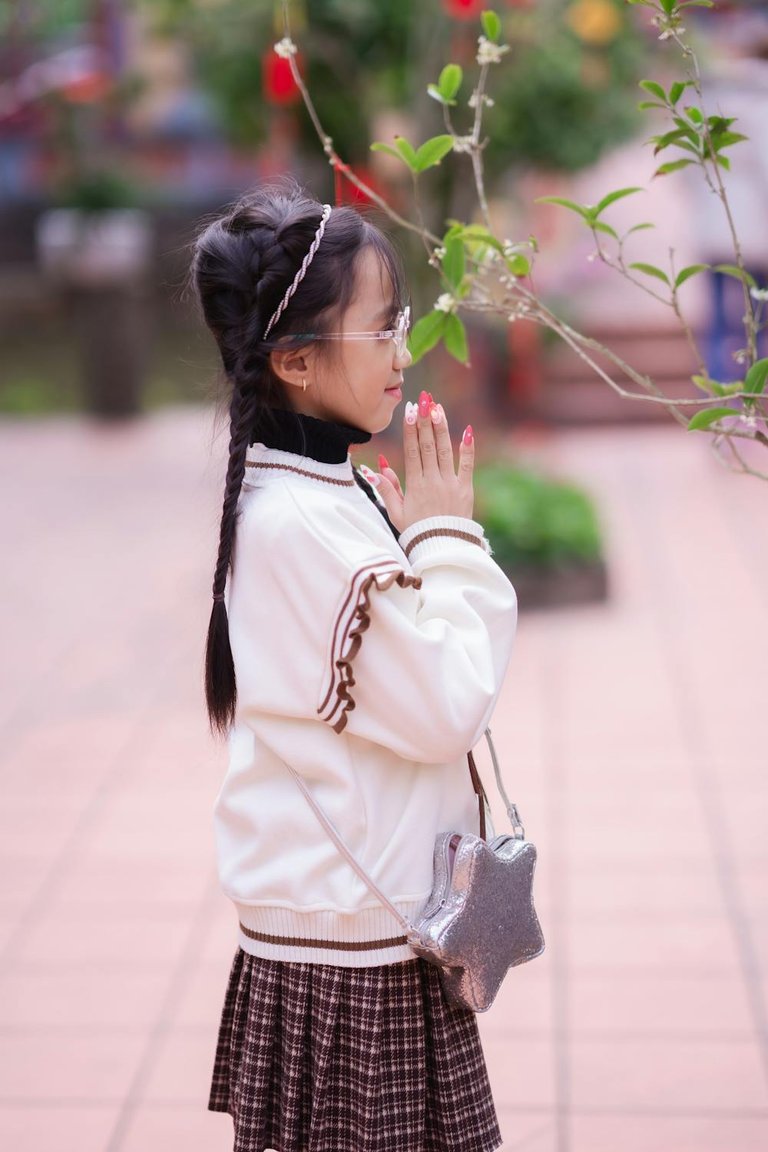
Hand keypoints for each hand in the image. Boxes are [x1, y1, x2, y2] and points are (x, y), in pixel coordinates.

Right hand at [361, 392, 474, 533]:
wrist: (442, 549)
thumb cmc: (417, 532)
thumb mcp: (396, 513)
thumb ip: (387, 489)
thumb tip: (374, 467)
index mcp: (415, 485)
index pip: (412, 451)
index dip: (410, 429)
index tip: (410, 410)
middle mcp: (432, 481)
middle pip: (428, 446)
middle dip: (425, 421)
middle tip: (424, 399)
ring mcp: (450, 484)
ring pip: (444, 451)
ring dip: (441, 428)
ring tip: (438, 407)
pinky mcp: (465, 489)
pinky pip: (467, 465)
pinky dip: (467, 448)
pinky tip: (466, 431)